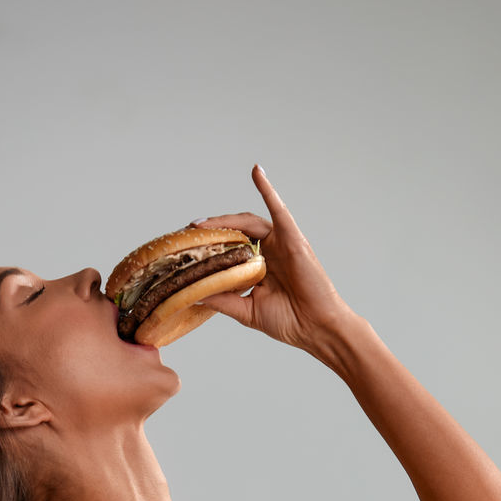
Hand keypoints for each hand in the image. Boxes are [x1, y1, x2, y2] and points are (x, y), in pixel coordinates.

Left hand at [187, 165, 358, 355]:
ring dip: (224, 220)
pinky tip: (256, 172)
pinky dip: (268, 190)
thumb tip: (192, 294)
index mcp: (259, 267)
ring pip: (248, 222)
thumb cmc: (289, 321)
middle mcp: (269, 251)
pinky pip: (278, 209)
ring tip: (200, 224)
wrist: (315, 328)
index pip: (230, 249)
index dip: (210, 246)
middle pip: (235, 232)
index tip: (186, 247)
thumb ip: (222, 300)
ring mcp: (281, 243)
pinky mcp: (292, 238)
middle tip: (187, 234)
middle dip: (211, 231)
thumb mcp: (246, 312)